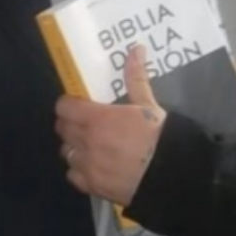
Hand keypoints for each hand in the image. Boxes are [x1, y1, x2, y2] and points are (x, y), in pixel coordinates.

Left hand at [56, 47, 165, 205]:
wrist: (173, 176)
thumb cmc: (160, 138)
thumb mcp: (149, 105)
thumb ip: (136, 78)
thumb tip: (135, 49)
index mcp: (96, 118)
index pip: (64, 107)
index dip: (69, 105)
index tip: (78, 105)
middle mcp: (86, 141)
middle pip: (62, 129)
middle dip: (71, 124)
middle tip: (86, 124)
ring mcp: (87, 166)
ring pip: (66, 152)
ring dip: (75, 148)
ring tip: (90, 147)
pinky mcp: (93, 186)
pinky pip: (73, 176)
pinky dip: (80, 172)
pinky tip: (93, 168)